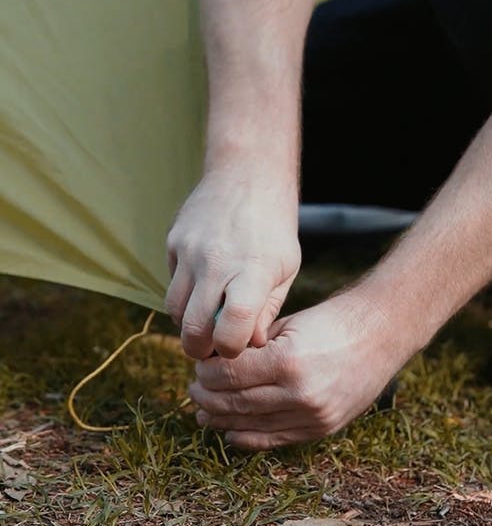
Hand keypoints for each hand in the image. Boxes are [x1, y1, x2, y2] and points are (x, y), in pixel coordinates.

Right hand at [165, 168, 300, 359]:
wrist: (247, 175)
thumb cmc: (273, 228)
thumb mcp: (286, 268)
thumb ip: (267, 310)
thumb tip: (249, 345)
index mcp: (254, 270)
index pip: (232, 326)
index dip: (229, 349)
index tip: (234, 348)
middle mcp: (217, 261)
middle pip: (193, 327)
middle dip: (199, 349)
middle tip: (210, 350)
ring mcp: (190, 250)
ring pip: (174, 308)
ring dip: (187, 323)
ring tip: (206, 319)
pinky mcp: (173, 241)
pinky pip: (171, 282)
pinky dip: (184, 293)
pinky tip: (203, 283)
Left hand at [190, 291, 407, 449]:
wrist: (381, 334)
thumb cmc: (331, 321)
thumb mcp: (286, 325)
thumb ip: (252, 348)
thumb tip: (213, 364)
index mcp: (287, 360)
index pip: (228, 375)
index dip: (206, 374)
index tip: (196, 368)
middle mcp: (299, 393)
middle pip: (236, 403)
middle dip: (207, 398)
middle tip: (192, 390)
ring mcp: (313, 415)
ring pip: (252, 425)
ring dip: (222, 420)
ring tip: (204, 414)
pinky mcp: (322, 428)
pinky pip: (276, 440)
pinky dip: (249, 438)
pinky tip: (230, 433)